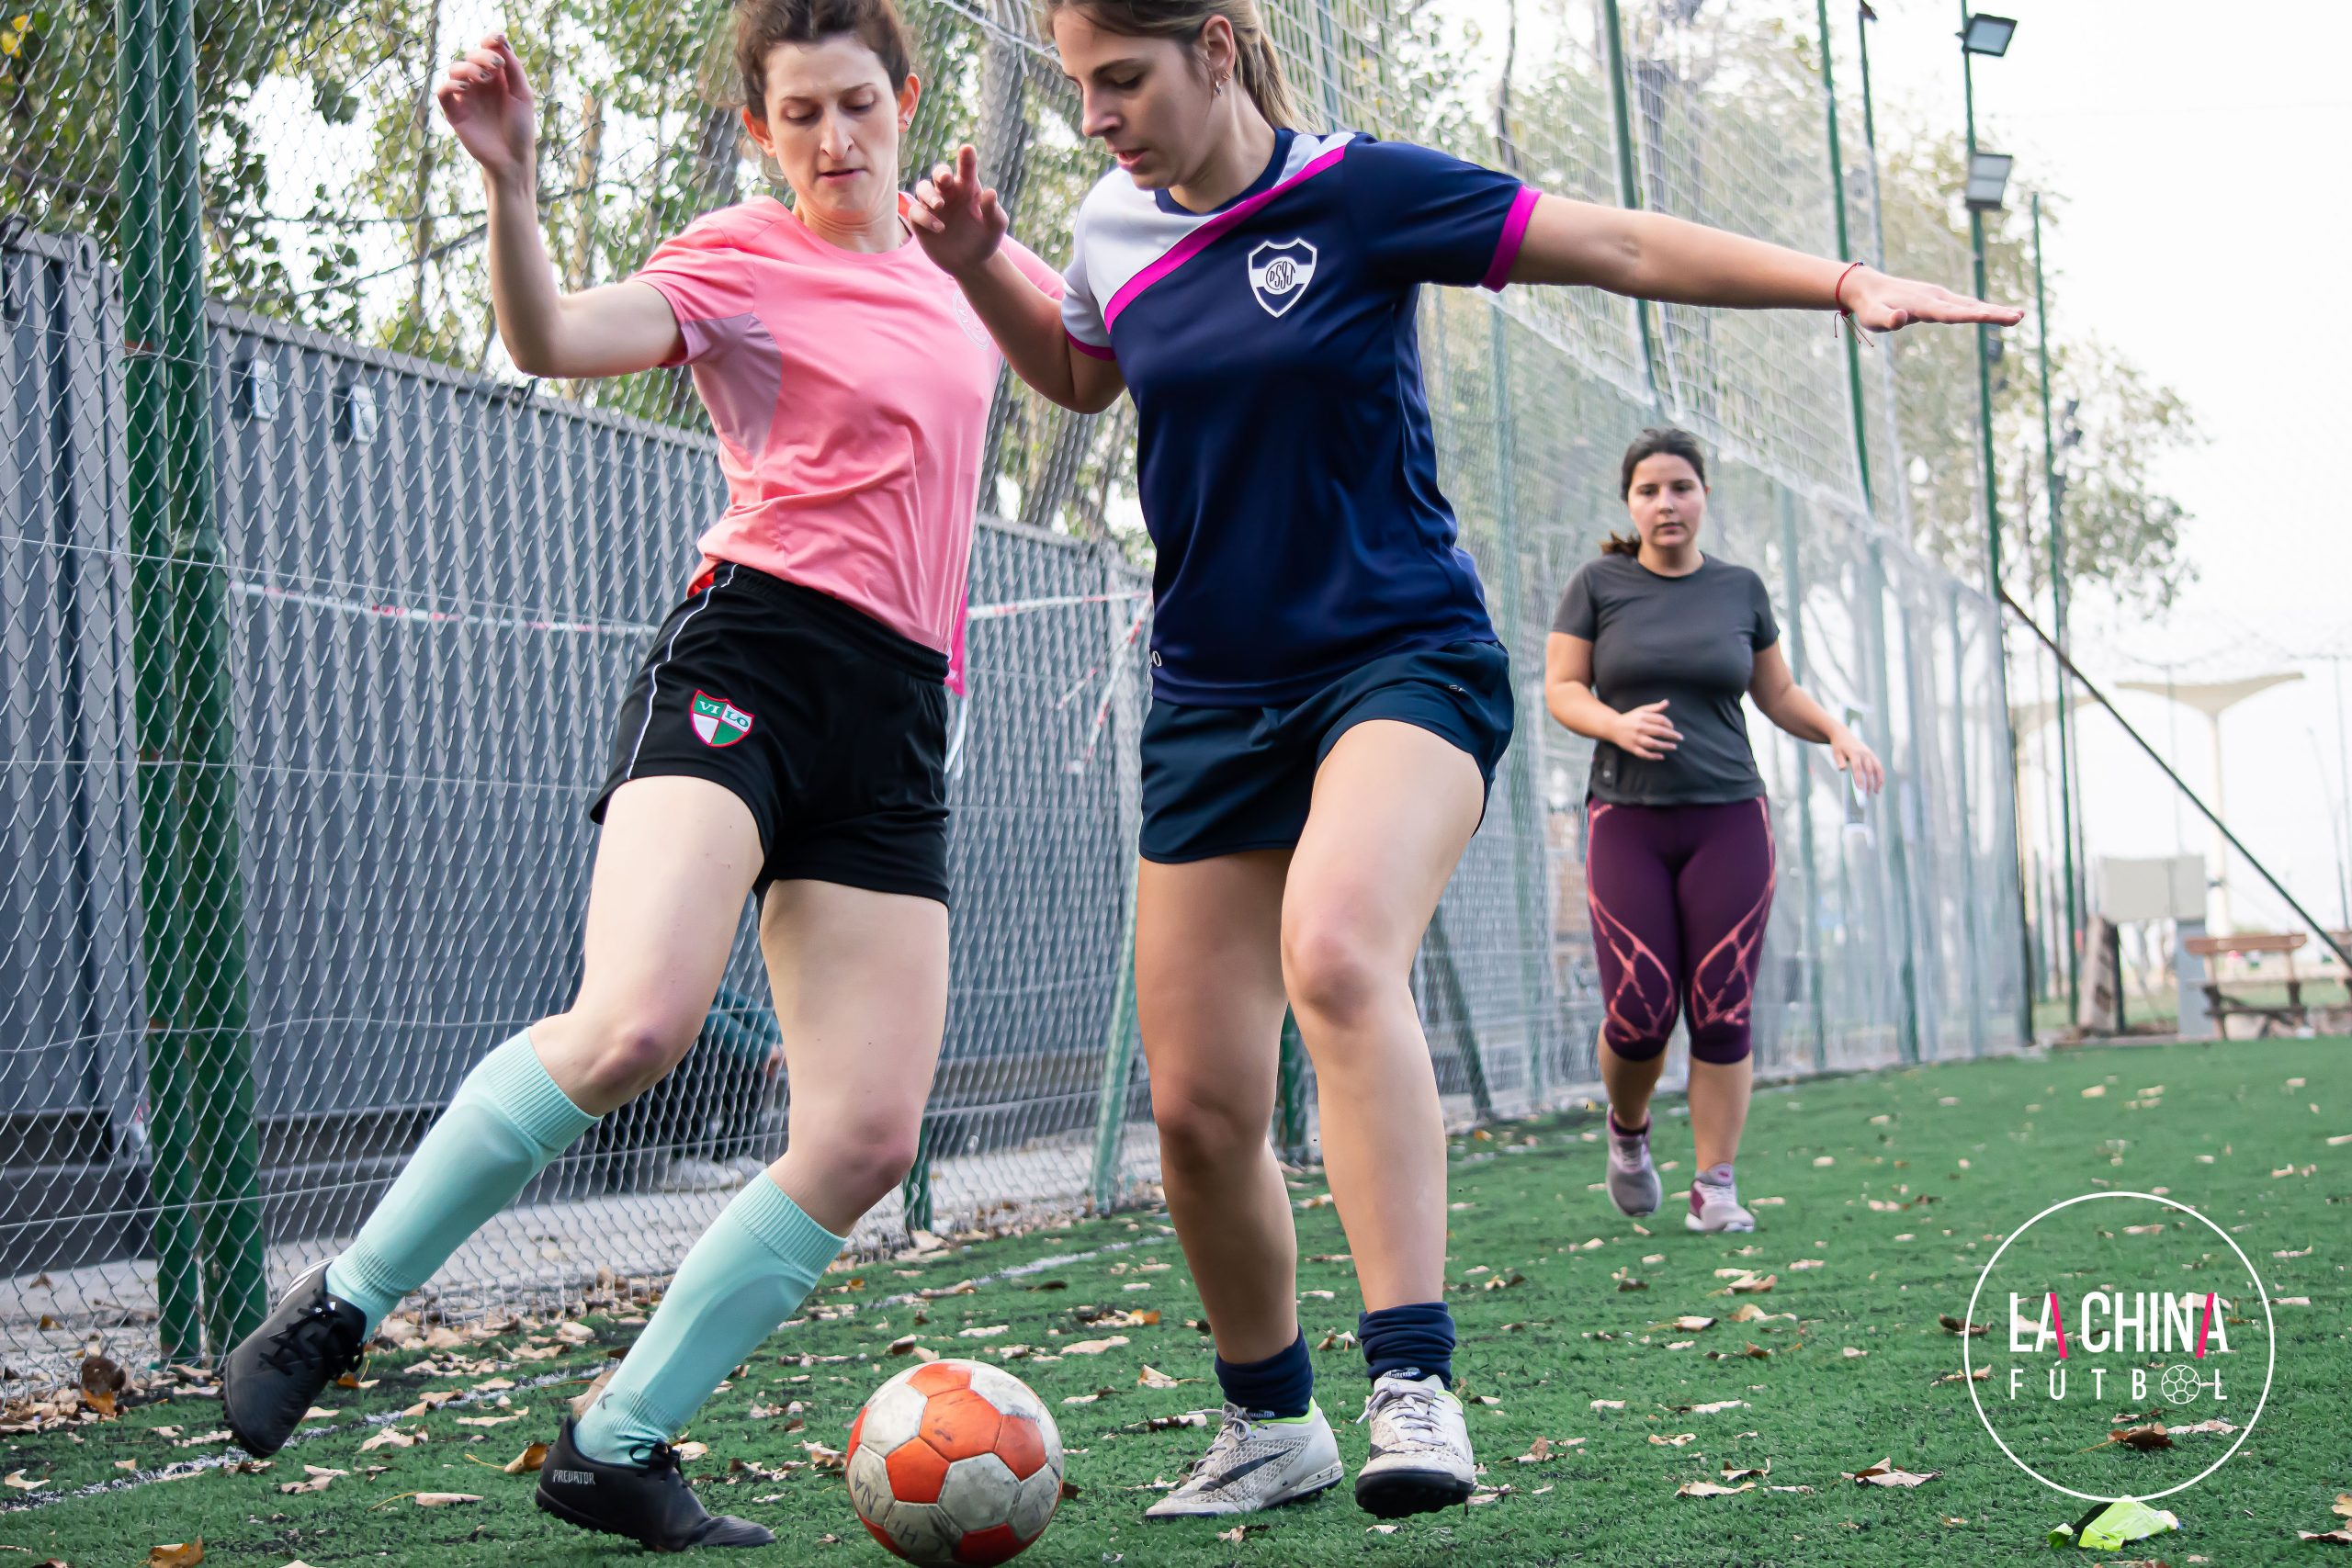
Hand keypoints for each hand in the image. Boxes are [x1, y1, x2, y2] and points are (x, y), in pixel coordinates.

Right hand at [436, 34, 536, 180]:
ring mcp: (466, 96)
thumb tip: (500, 42)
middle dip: (482, 57)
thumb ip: (513, 68)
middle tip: (495, 67)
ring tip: (483, 78)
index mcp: (498, 77)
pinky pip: (443, 91)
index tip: (497, 38)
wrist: (511, 158)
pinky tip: (465, 87)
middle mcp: (480, 84)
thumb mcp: (522, 95)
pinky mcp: (454, 111)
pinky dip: (451, 84)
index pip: (488, 51)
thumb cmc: (521, 127)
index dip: (490, 40)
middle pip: (471, 56)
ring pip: (455, 69)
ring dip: (468, 68)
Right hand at [909, 144, 1007, 277]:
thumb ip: (993, 210)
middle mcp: (949, 193)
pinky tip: (939, 228)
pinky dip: (924, 217)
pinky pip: (915, 212)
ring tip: (940, 206)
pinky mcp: (921, 223)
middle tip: (945, 179)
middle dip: (940, 173)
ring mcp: (933, 207)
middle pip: (940, 174)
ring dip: (929, 194)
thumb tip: (990, 192)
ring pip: (923, 189)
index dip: (966, 157)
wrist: (971, 264)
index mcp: (968, 188)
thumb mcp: (995, 227)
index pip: (967, 168)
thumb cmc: (986, 240)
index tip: (967, 148)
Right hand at [1610, 700, 1679, 760]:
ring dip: (1665, 746)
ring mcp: (1635, 739)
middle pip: (1659, 731)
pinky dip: (1653, 756)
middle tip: (1681, 738)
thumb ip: (1655, 707)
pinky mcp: (1632, 748)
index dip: (1669, 724)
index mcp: (1642, 717)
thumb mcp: (1641, 710)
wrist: (1612, 727)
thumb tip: (1667, 702)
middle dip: (1672, 735)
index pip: (1661, 720)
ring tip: (1675, 747)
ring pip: (1653, 744)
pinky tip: (1662, 756)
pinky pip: (1644, 754)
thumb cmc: (1630, 718)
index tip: (1673, 728)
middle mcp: (1639, 728)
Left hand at [1830, 729, 1884, 793]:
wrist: (1843, 735)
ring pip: (1877, 768)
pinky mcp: (1872, 755)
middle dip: (1868, 783)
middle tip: (1866, 795)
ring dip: (1878, 781)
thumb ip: (1839, 761)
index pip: (1857, 767)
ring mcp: (1870, 754)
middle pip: (1868, 770)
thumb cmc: (1838, 747)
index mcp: (1854, 753)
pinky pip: (1879, 766)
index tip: (1860, 789)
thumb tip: (1842, 769)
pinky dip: (1880, 776)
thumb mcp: (1836, 753)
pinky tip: (1879, 785)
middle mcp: (1864, 753)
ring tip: (1876, 792)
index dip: (1859, 778)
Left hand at [1840, 265, 2022, 332]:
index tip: (1994, 317)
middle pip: (1969, 307)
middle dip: (1994, 313)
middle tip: (2019, 317)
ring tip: (2018, 316)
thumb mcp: (1872, 317)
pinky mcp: (1938, 299)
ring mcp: (1939, 297)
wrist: (1867, 287)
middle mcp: (1936, 298)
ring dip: (1993, 310)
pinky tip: (1995, 313)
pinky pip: (1964, 306)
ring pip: (1970, 305)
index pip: (1952, 314)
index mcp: (1924, 305)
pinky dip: (1981, 309)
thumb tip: (1900, 318)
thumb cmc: (1869, 307)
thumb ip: (1886, 319)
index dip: (1974, 316)